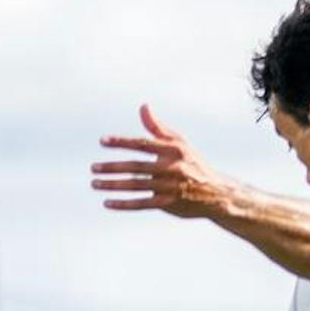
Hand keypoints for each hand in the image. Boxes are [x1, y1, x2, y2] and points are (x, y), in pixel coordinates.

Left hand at [90, 105, 232, 221]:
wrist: (216, 192)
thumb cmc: (193, 163)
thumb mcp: (179, 143)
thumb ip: (157, 128)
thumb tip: (143, 106)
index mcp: (173, 150)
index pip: (142, 144)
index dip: (121, 142)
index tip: (102, 141)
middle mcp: (172, 167)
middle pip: (135, 166)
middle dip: (112, 167)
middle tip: (93, 168)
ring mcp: (170, 187)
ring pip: (136, 185)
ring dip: (113, 185)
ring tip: (95, 183)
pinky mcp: (169, 204)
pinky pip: (142, 204)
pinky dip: (124, 204)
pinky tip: (107, 202)